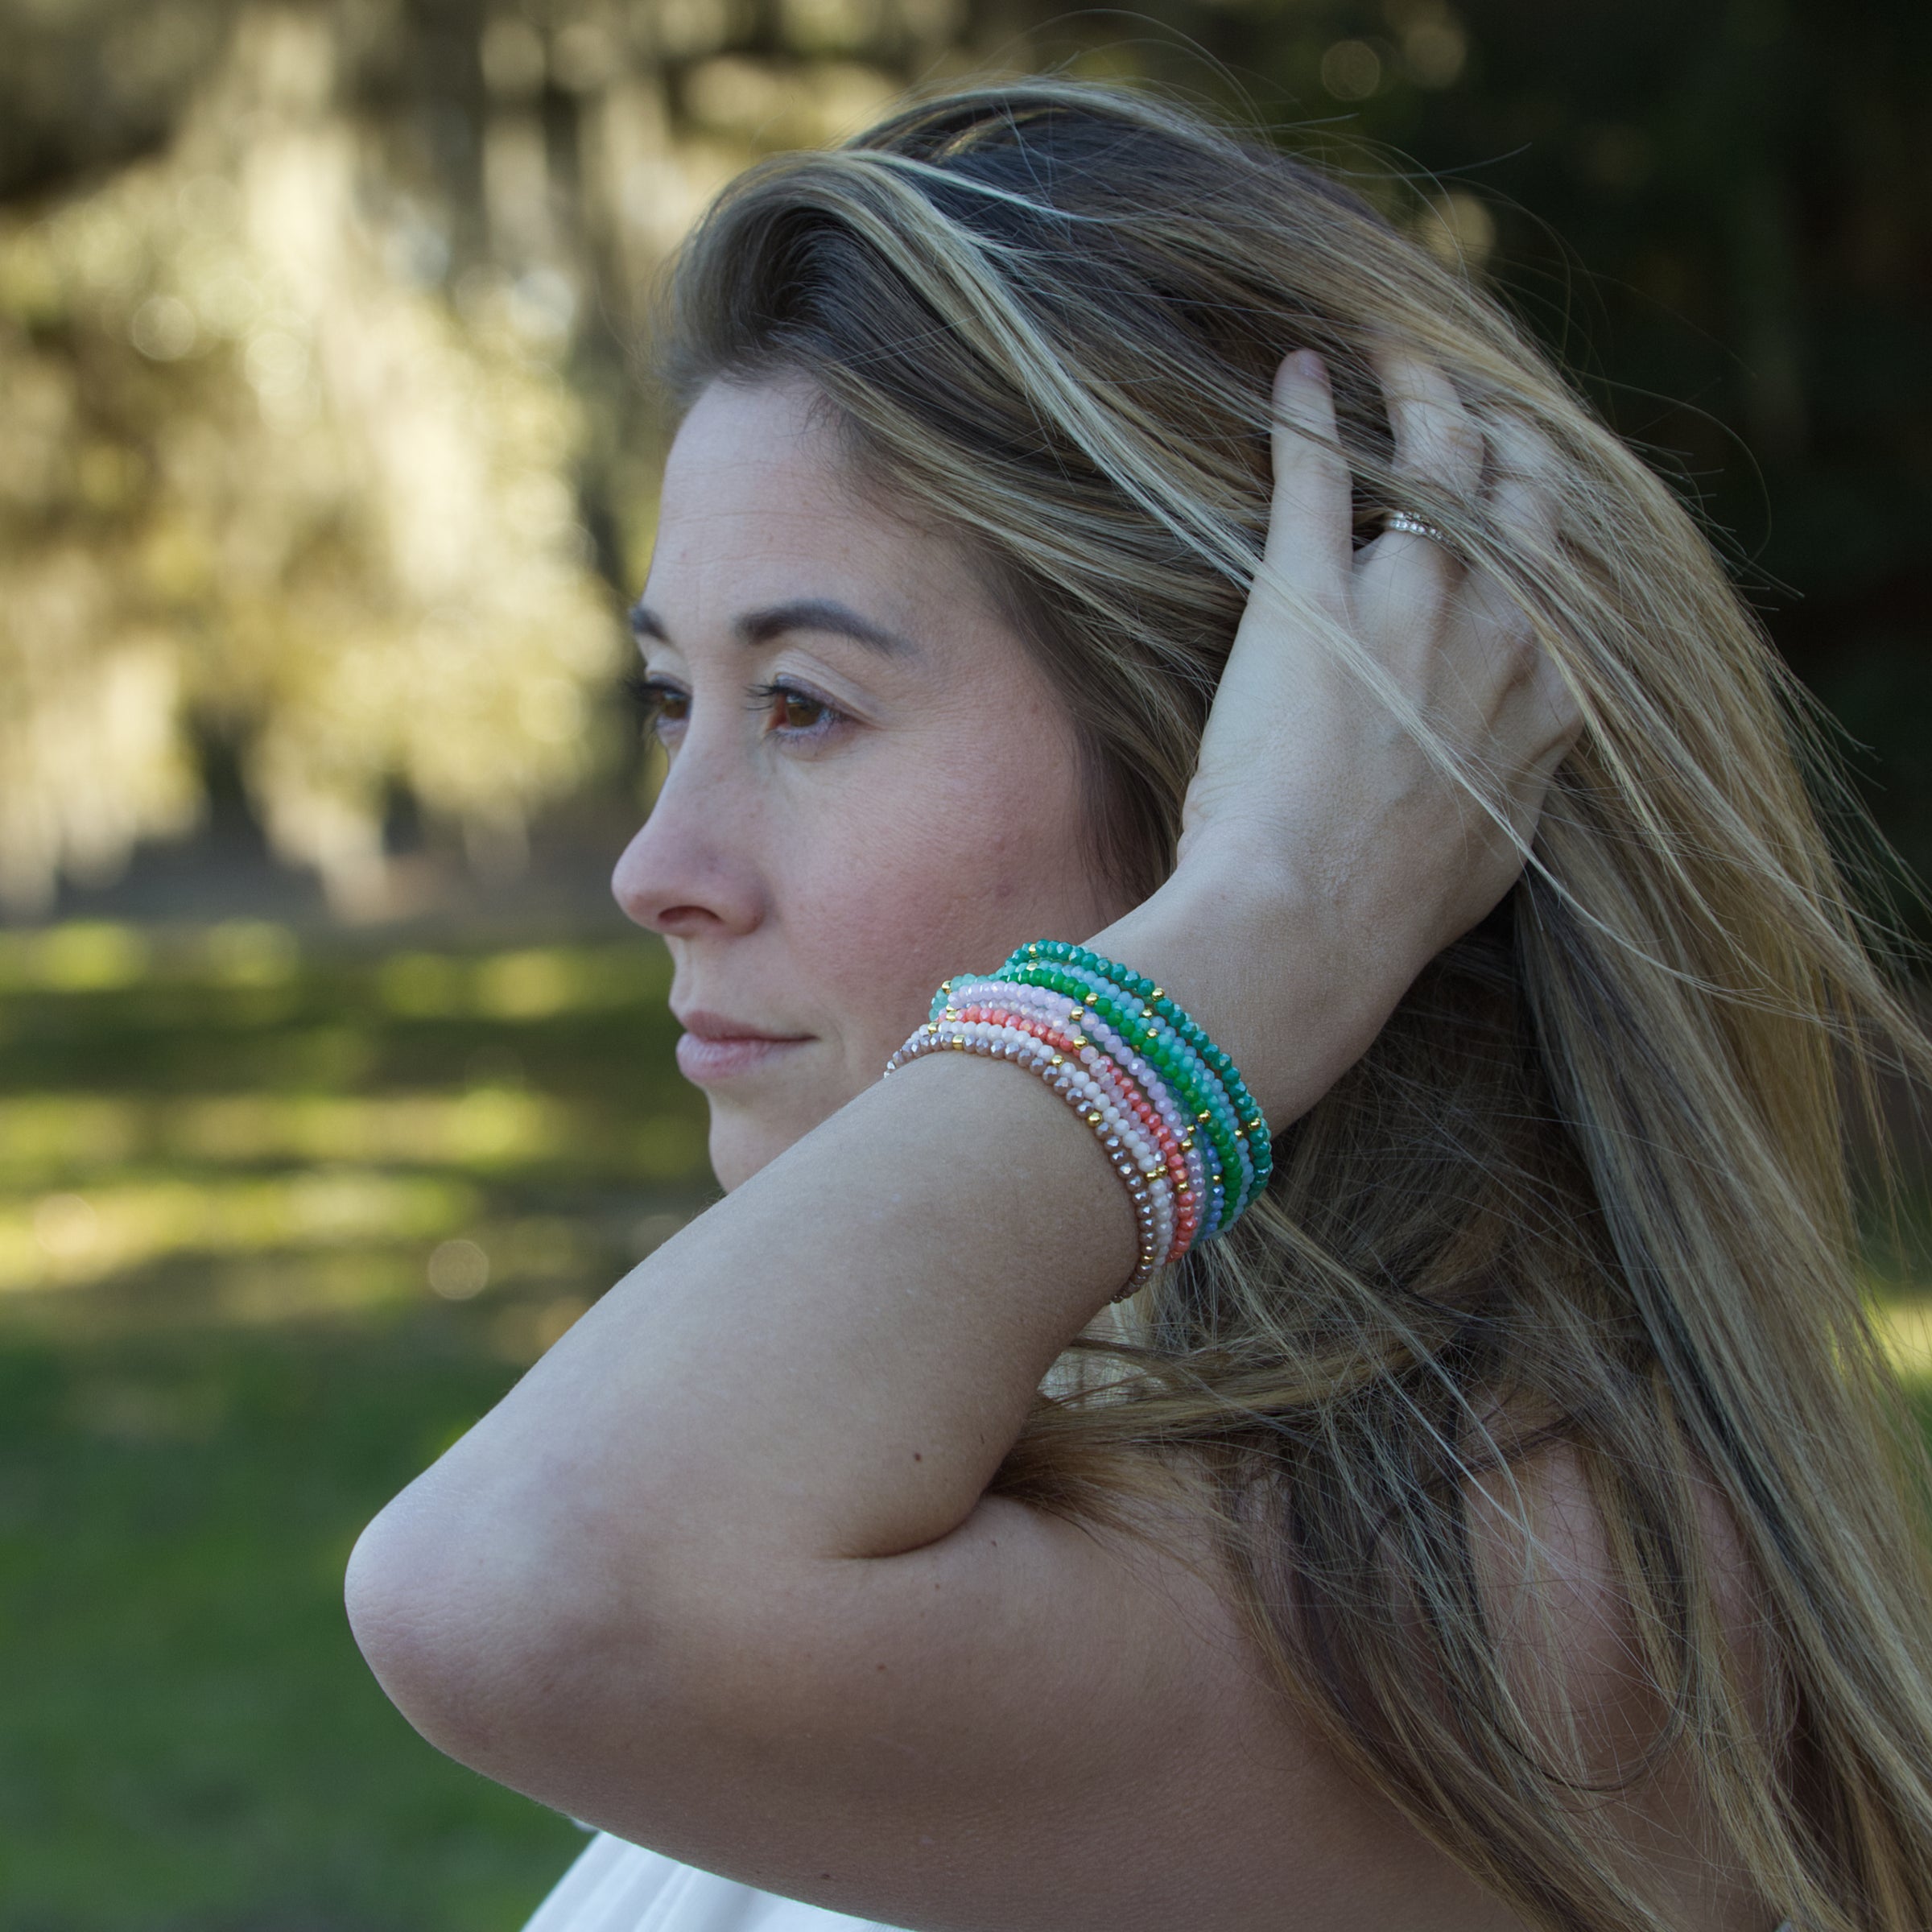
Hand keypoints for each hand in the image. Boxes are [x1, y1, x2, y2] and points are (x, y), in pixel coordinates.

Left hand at [1101, 349, 1582, 1122]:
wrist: (1313, 922)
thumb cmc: (1384, 914)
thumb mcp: (1483, 858)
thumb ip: (1504, 798)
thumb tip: (1501, 793)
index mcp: (1546, 697)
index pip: (1558, 573)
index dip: (1539, 518)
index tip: (1514, 490)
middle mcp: (1498, 631)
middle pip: (1521, 493)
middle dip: (1499, 432)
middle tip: (1461, 399)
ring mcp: (1409, 602)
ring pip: (1439, 457)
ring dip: (1420, 392)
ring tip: (1394, 353)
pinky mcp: (1310, 591)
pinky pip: (1316, 470)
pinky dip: (1305, 413)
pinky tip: (1298, 374)